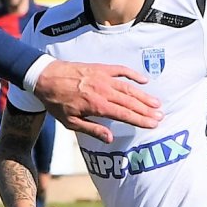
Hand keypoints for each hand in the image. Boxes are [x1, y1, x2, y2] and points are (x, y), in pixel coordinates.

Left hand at [31, 61, 160, 141]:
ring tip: (157, 103)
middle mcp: (103, 91)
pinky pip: (121, 70)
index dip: (140, 120)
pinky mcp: (101, 68)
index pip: (124, 114)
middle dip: (146, 110)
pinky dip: (133, 74)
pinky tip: (144, 80)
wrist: (45, 77)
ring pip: (129, 87)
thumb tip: (110, 138)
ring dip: (144, 96)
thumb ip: (92, 129)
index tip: (153, 124)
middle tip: (160, 116)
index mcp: (96, 105)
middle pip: (130, 102)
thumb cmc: (57, 102)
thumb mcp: (70, 122)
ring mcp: (103, 78)